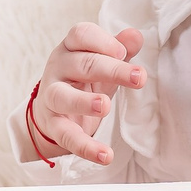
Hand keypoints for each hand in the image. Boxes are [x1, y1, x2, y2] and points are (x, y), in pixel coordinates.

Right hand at [27, 23, 146, 164]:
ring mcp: (52, 97)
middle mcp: (57, 68)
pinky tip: (105, 155)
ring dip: (83, 101)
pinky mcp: (53, 125)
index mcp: (70, 48)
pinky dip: (86, 147)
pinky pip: (67, 136)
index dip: (102, 41)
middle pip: (82, 64)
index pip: (80, 34)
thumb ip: (119, 49)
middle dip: (112, 69)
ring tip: (105, 106)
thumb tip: (136, 36)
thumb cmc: (83, 79)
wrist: (53, 110)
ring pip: (63, 96)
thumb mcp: (102, 63)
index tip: (123, 52)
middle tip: (139, 78)